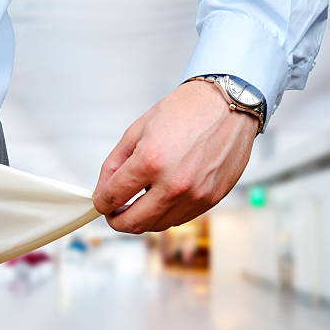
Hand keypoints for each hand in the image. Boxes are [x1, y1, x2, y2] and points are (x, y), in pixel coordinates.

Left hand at [93, 80, 257, 232]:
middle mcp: (173, 184)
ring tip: (138, 201)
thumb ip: (113, 165)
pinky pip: (178, 219)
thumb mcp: (137, 130)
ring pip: (156, 226)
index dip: (100, 203)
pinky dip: (164, 214)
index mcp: (150, 161)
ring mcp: (194, 196)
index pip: (113, 197)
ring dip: (141, 218)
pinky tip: (162, 196)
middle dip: (116, 220)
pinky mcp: (211, 200)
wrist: (229, 104)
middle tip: (113, 211)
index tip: (100, 203)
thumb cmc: (185, 110)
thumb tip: (101, 192)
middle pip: (133, 223)